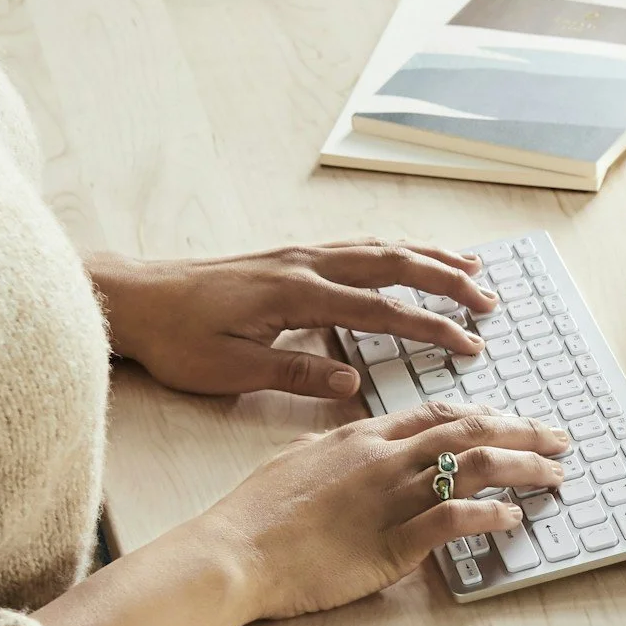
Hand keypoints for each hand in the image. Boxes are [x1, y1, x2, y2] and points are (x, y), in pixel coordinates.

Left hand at [90, 242, 499, 400]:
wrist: (136, 299)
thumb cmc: (178, 339)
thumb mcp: (231, 369)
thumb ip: (295, 371)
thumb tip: (351, 378)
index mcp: (296, 296)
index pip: (381, 309)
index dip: (431, 327)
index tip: (468, 344)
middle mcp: (304, 266)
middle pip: (392, 264)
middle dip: (446, 281)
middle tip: (488, 301)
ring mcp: (298, 256)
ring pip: (378, 248)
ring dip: (428, 257)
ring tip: (471, 269)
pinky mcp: (290, 258)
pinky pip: (356, 247)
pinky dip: (395, 250)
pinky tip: (411, 257)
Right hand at [200, 399, 569, 622]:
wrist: (234, 552)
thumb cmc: (256, 514)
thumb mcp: (298, 460)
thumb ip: (338, 450)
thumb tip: (358, 444)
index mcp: (362, 437)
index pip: (438, 414)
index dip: (485, 415)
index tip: (514, 421)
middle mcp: (383, 458)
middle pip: (469, 432)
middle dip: (523, 433)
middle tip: (559, 440)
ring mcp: (390, 498)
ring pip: (473, 468)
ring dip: (522, 470)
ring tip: (555, 476)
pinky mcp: (393, 543)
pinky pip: (454, 520)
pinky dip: (491, 515)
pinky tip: (514, 518)